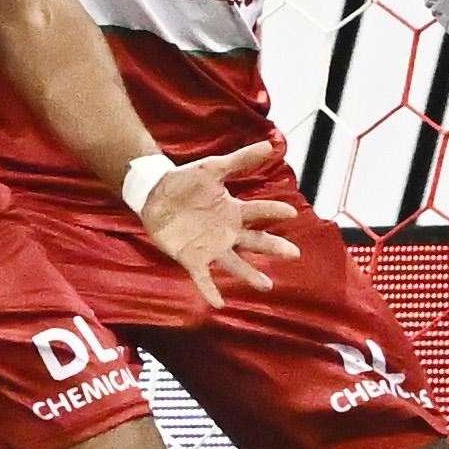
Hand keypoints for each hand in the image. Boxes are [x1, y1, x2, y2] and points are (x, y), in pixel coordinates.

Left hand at [138, 141, 301, 308]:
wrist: (155, 194)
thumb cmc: (186, 180)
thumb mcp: (213, 168)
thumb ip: (240, 160)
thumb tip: (270, 144)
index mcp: (233, 210)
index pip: (258, 211)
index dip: (273, 211)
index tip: (292, 212)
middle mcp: (227, 231)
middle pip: (254, 241)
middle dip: (273, 247)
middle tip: (294, 254)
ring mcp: (211, 246)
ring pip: (235, 263)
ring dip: (250, 275)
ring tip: (266, 285)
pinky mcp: (192, 258)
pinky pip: (203, 277)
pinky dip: (210, 290)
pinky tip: (219, 303)